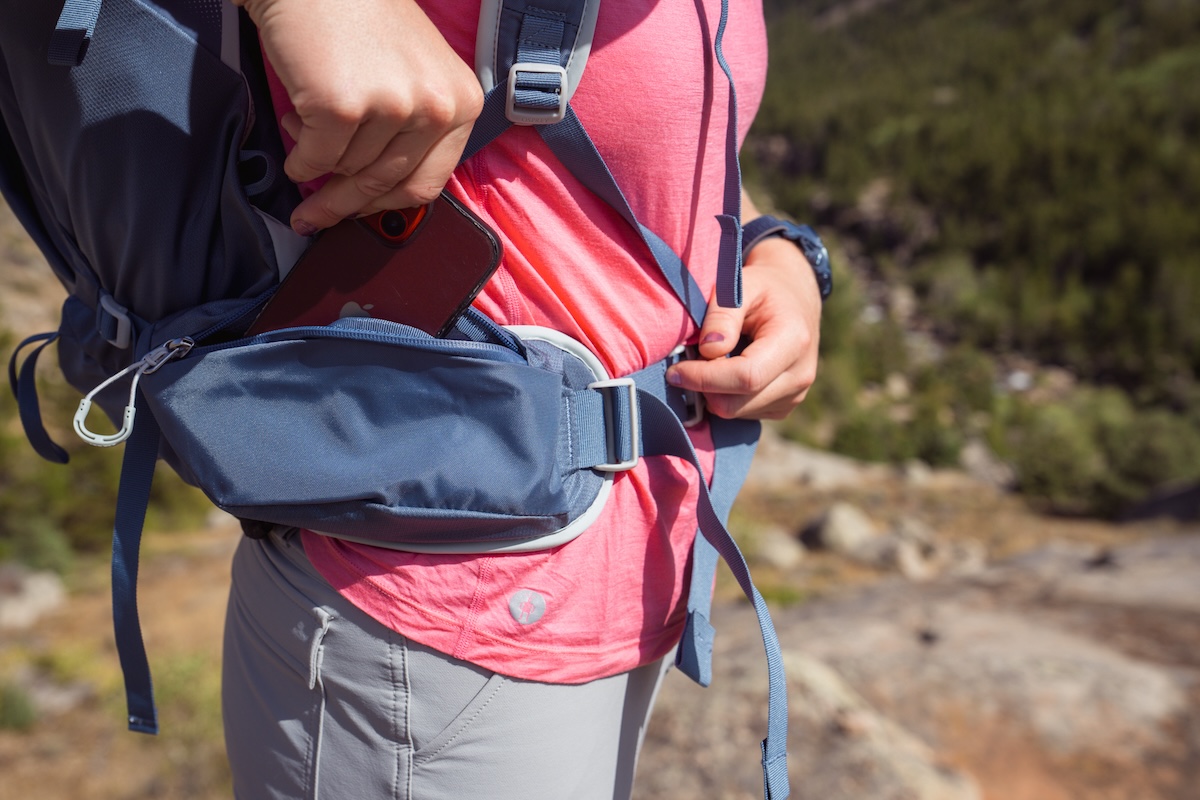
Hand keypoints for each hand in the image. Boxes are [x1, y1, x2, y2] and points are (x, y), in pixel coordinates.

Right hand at [236, 0, 483, 233]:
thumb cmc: (358, 17)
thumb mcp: (415, 71)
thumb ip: (414, 128)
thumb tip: (382, 191)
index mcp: (461, 102)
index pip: (429, 182)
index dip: (389, 205)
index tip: (363, 213)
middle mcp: (434, 107)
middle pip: (387, 184)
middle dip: (344, 205)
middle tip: (313, 216)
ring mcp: (391, 107)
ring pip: (347, 170)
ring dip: (318, 160)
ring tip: (306, 126)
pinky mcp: (342, 107)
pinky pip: (315, 159)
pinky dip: (297, 157)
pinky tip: (292, 130)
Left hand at [666, 234, 822, 420]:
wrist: (795, 298)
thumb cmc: (764, 288)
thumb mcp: (741, 286)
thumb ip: (722, 314)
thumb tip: (708, 350)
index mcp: (793, 342)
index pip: (746, 376)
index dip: (705, 378)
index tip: (676, 370)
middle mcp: (800, 376)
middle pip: (737, 403)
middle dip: (703, 388)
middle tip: (686, 363)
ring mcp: (794, 396)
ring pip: (736, 412)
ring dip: (712, 392)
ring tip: (710, 361)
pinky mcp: (783, 407)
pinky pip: (742, 414)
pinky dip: (725, 397)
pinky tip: (726, 370)